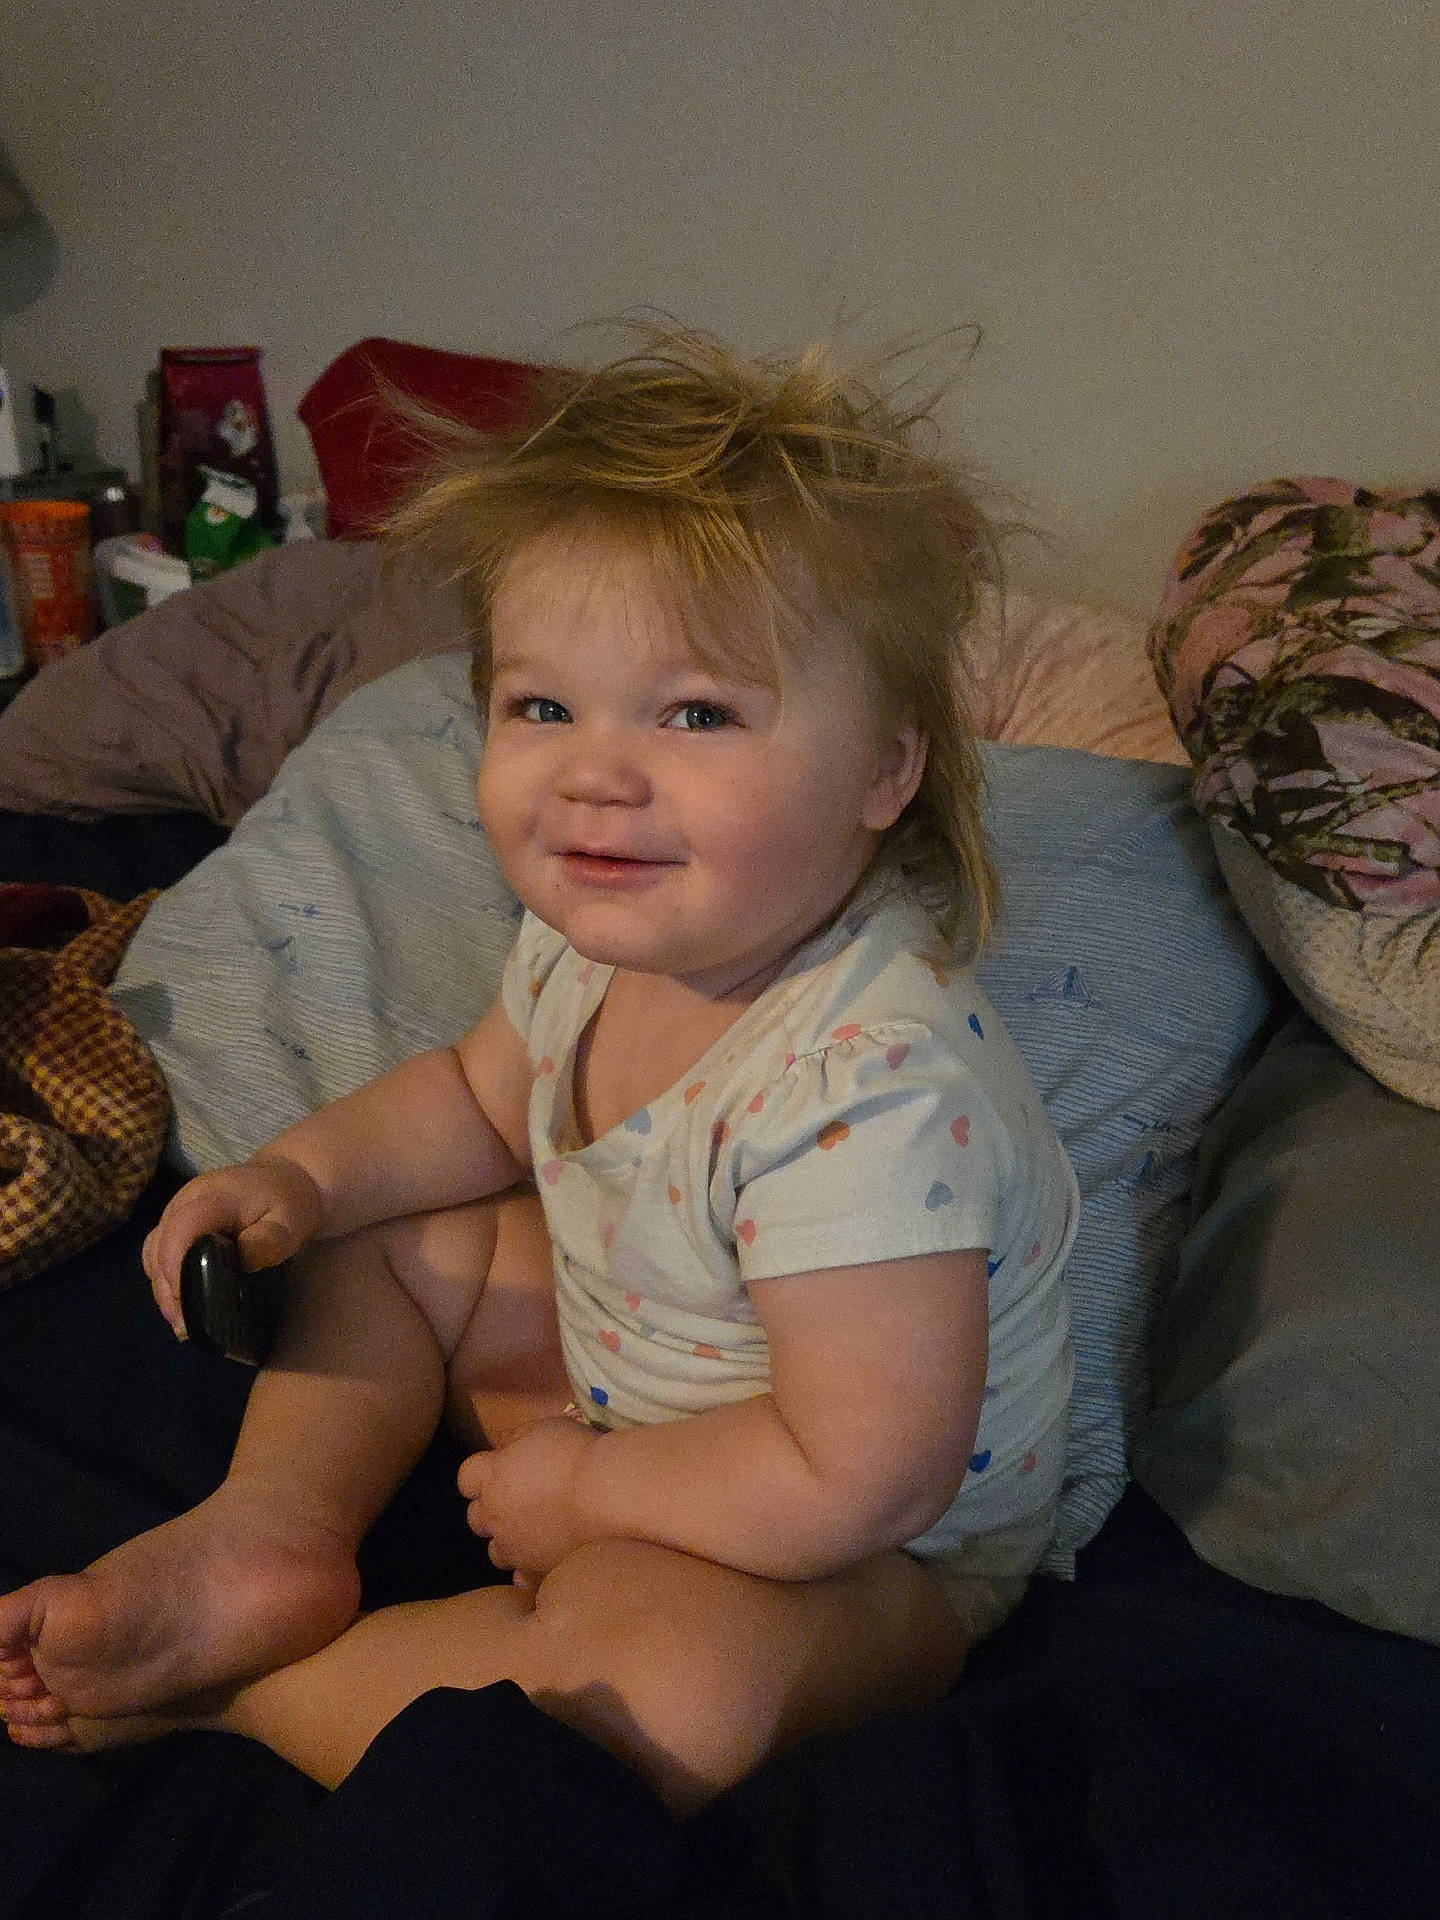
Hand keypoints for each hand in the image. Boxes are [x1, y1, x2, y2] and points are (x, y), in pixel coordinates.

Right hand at [142, 1154, 323, 1335]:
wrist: (286, 1179)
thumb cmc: (288, 1203)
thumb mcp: (290, 1221)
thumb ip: (268, 1241)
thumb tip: (242, 1262)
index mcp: (212, 1197)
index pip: (180, 1229)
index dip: (175, 1268)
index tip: (185, 1304)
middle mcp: (186, 1201)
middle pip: (159, 1245)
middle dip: (167, 1288)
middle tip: (183, 1325)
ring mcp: (178, 1210)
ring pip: (154, 1250)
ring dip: (162, 1286)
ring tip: (181, 1319)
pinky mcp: (177, 1221)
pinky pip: (159, 1250)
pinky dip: (165, 1277)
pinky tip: (180, 1301)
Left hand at [457, 1418, 599, 1582]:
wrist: (607, 1497)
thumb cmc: (575, 1455)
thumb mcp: (543, 1428)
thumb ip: (517, 1438)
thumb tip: (504, 1446)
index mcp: (492, 1478)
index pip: (466, 1477)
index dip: (481, 1472)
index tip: (502, 1466)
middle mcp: (495, 1517)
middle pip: (475, 1517)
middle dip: (490, 1508)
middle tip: (519, 1499)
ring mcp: (515, 1549)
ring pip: (495, 1551)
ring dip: (507, 1540)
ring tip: (533, 1531)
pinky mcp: (536, 1572)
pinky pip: (522, 1578)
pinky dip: (528, 1568)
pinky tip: (545, 1557)